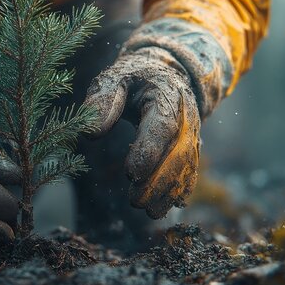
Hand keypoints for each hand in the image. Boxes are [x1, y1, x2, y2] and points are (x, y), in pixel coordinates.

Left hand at [83, 47, 200, 218]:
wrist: (166, 74)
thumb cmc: (133, 78)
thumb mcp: (114, 78)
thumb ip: (102, 101)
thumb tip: (91, 133)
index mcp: (167, 93)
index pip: (163, 125)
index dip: (150, 150)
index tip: (132, 173)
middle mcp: (186, 116)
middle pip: (179, 152)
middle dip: (159, 180)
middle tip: (136, 201)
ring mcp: (192, 133)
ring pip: (187, 167)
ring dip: (169, 191)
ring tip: (148, 210)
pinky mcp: (191, 148)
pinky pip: (190, 172)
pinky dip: (179, 192)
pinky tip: (163, 208)